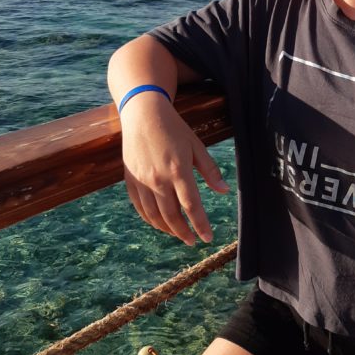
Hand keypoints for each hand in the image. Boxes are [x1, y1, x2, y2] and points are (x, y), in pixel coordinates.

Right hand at [119, 92, 228, 244]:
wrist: (142, 113)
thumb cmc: (173, 128)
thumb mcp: (196, 145)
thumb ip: (210, 170)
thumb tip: (224, 191)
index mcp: (178, 170)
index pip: (191, 206)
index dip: (200, 225)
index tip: (207, 238)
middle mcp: (158, 179)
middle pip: (172, 216)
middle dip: (184, 232)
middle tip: (193, 241)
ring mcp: (142, 181)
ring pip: (154, 216)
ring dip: (168, 229)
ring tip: (179, 234)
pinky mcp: (130, 180)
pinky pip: (140, 208)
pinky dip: (150, 220)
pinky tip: (160, 223)